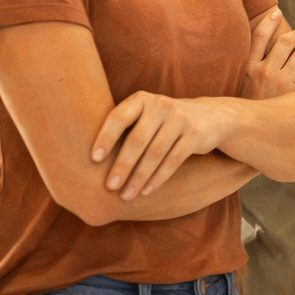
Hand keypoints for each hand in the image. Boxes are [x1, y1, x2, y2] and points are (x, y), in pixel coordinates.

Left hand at [90, 93, 235, 200]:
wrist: (210, 117)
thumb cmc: (163, 121)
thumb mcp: (146, 115)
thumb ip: (124, 127)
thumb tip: (84, 156)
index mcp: (142, 99)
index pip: (119, 117)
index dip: (105, 138)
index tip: (93, 160)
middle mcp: (161, 105)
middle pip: (137, 139)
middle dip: (122, 165)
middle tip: (109, 186)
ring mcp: (180, 119)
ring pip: (155, 153)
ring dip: (138, 177)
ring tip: (126, 195)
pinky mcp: (195, 135)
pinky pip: (173, 160)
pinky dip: (158, 178)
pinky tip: (146, 191)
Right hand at [242, 7, 294, 100]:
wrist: (252, 132)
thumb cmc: (248, 106)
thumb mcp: (241, 84)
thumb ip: (249, 65)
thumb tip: (261, 44)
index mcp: (248, 68)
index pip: (259, 36)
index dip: (269, 20)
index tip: (276, 12)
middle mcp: (264, 73)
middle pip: (285, 42)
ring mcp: (282, 84)